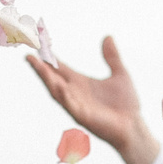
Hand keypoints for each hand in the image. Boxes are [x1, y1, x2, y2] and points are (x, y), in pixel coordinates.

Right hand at [25, 35, 157, 163]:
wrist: (133, 126)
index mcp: (80, 82)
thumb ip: (112, 57)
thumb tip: (108, 37)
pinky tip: (60, 87)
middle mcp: (74, 93)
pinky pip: (71, 106)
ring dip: (46, 79)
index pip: (59, 68)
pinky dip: (65, 97)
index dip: (48, 58)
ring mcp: (76, 105)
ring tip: (37, 66)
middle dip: (40, 68)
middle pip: (52, 78)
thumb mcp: (120, 74)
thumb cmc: (126, 103)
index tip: (38, 45)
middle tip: (29, 55)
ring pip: (56, 91)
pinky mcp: (83, 117)